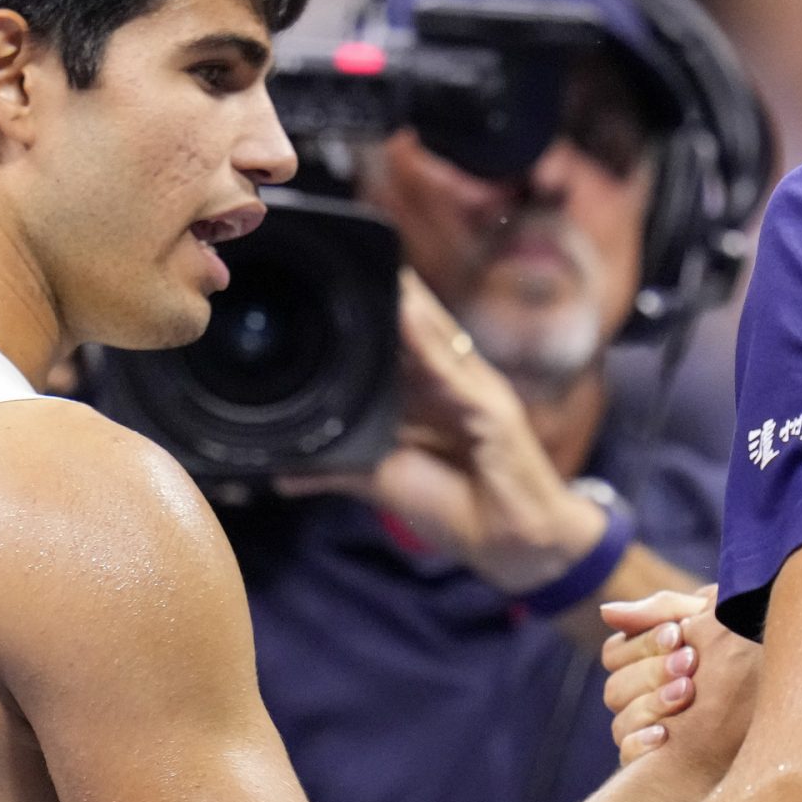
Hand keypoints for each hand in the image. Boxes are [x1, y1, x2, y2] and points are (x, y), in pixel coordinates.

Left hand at [282, 271, 607, 592]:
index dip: (377, 309)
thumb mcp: (386, 483)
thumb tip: (286, 472)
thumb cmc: (459, 509)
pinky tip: (409, 320)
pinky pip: (457, 374)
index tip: (339, 276)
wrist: (516, 548)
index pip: (401, 341)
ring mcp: (478, 394)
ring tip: (380, 269)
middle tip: (354, 253)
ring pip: (439, 339)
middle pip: (420, 328)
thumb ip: (341, 470)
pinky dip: (432, 346)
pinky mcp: (494, 414)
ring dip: (410, 305)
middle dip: (393, 292)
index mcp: (430, 395)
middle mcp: (453, 385)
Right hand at [600, 587, 753, 775]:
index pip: (615, 654)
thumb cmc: (745, 650)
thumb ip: (662, 609)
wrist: (785, 700)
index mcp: (644, 663)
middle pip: (616, 688)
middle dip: (652, 673)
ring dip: (651, 704)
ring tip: (688, 692)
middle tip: (689, 662)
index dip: (643, 644)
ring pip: (620, 722)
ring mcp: (647, 733)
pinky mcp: (658, 763)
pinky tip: (665, 734)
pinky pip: (629, 757)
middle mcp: (639, 699)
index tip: (678, 635)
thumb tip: (607, 612)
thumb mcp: (711, 619)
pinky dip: (641, 744)